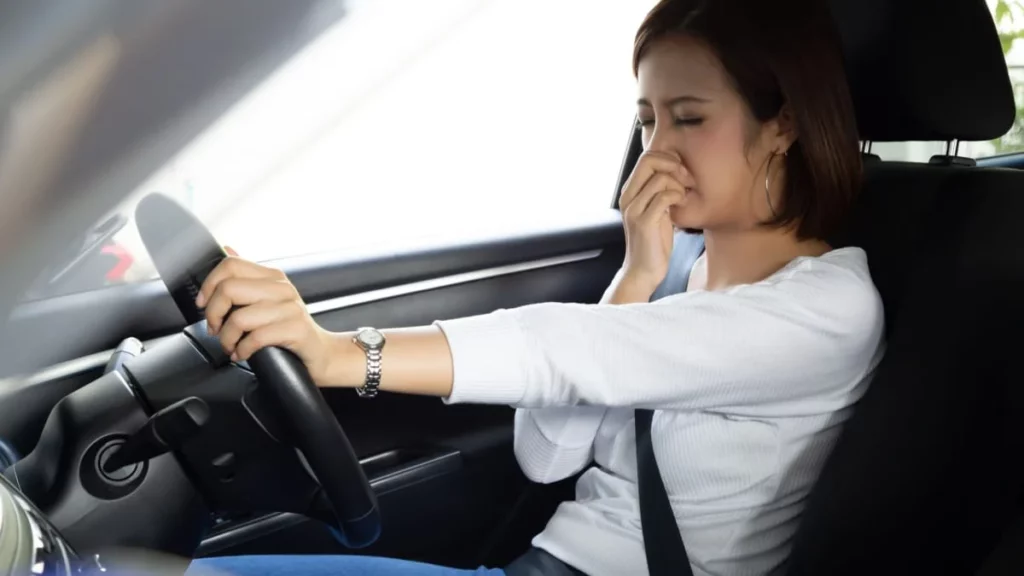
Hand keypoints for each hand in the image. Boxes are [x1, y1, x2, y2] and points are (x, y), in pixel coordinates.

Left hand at [195, 251, 339, 385]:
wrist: (321, 352)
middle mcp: (282, 288)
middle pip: (229, 289)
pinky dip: (242, 350)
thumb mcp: (270, 298)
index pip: (231, 265)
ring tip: (231, 346)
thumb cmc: (290, 328)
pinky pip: (256, 338)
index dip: (209, 285)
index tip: (204, 304)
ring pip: (239, 317)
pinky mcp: (296, 329)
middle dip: (213, 314)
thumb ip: (248, 276)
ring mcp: (291, 308)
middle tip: (215, 330)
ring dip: (227, 338)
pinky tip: (243, 354)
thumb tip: (228, 249)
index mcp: (273, 276)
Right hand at [617, 150, 688, 292]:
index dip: (669, 158)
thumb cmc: (654, 242)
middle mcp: (627, 197)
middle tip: (686, 180)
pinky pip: (664, 196)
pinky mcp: (643, 222)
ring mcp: (634, 209)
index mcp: (629, 192)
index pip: (646, 157)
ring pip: (660, 178)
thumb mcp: (657, 211)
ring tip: (684, 198)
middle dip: (674, 165)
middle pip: (649, 160)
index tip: (682, 174)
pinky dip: (678, 196)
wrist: (643, 271)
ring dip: (679, 185)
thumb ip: (660, 190)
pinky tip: (681, 206)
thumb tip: (676, 168)